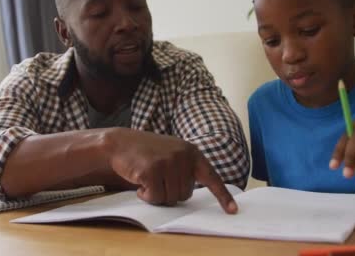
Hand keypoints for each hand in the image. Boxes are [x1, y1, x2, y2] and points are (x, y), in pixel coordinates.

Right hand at [102, 128, 237, 213]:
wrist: (121, 143)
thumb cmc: (149, 153)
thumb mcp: (174, 154)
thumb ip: (186, 169)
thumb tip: (192, 193)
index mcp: (193, 152)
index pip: (212, 177)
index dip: (222, 196)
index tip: (233, 210)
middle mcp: (183, 155)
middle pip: (186, 194)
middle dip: (171, 192)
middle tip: (158, 178)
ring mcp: (168, 162)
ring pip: (171, 198)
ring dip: (157, 194)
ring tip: (149, 177)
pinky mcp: (152, 170)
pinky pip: (155, 197)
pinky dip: (146, 195)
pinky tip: (140, 180)